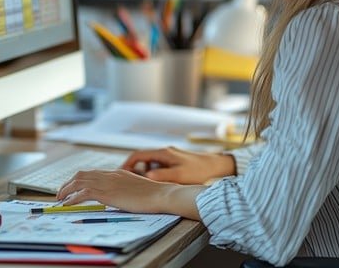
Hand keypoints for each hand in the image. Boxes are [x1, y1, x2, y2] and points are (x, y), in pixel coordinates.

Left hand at [56, 169, 204, 218]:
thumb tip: (120, 196)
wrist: (161, 194)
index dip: (80, 179)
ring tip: (59, 199)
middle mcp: (111, 174)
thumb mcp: (137, 189)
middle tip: (61, 193)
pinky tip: (67, 204)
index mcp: (118, 173)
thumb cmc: (154, 195)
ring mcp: (109, 182)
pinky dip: (72, 198)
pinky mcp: (108, 192)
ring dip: (66, 190)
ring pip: (80, 181)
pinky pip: (84, 193)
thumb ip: (126, 189)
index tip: (73, 187)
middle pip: (83, 174)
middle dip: (69, 183)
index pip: (93, 173)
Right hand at [121, 146, 235, 183]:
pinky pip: (158, 167)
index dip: (126, 164)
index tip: (120, 175)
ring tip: (142, 186)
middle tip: (127, 183)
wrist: (218, 167)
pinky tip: (157, 185)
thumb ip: (161, 176)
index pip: (138, 155)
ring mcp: (170, 156)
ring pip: (150, 163)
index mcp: (163, 153)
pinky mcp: (176, 162)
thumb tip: (144, 178)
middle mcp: (165, 152)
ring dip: (144, 172)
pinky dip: (153, 174)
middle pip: (142, 158)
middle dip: (133, 170)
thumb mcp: (179, 176)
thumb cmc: (200, 171)